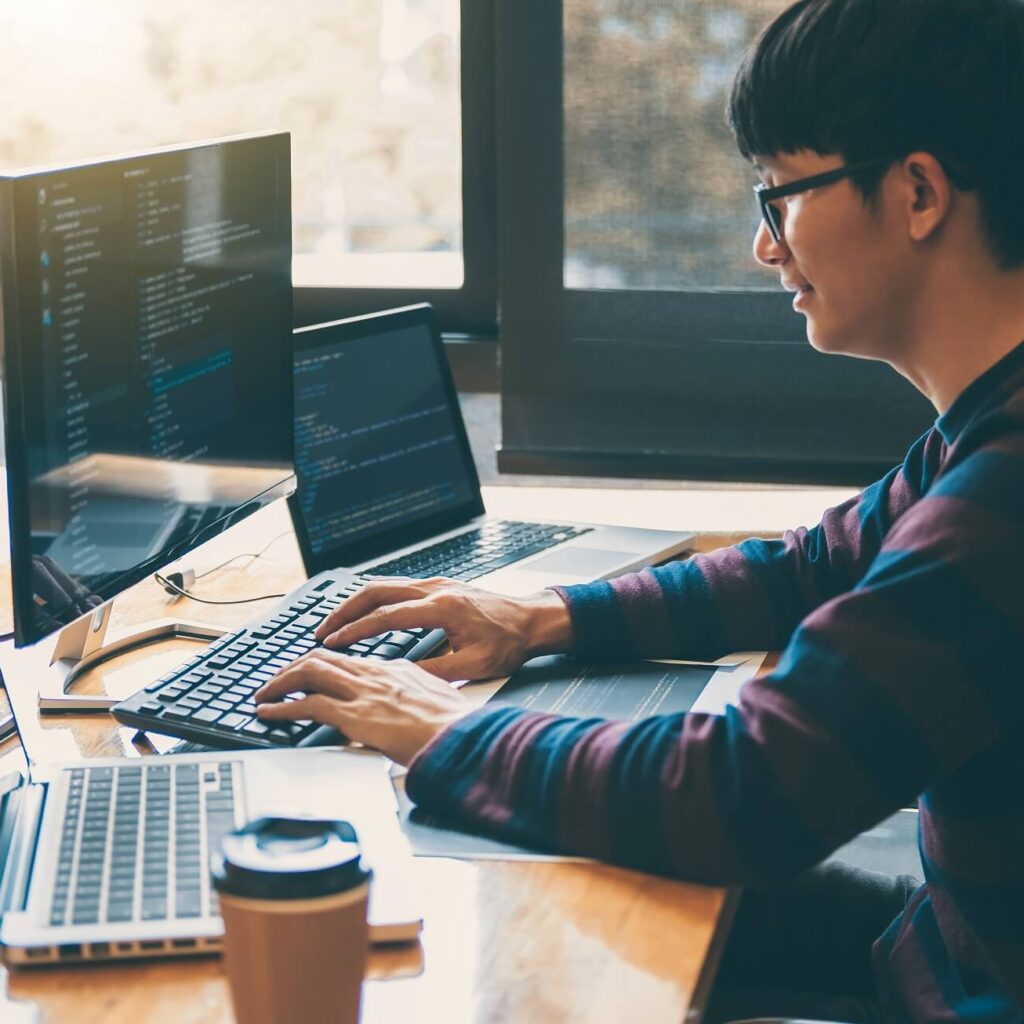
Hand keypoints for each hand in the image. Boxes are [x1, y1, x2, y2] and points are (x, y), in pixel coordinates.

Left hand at [254, 649, 473, 764]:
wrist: (466, 738)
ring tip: (264, 692)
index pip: (351, 660)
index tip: (312, 670)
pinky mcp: (356, 716)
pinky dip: (282, 707)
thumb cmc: (458, 727)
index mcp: (398, 669)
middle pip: (324, 657)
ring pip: (310, 672)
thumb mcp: (438, 701)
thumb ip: (416, 696)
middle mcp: (377, 674)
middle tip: (278, 678)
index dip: (326, 663)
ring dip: (281, 681)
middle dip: (294, 666)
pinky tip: (268, 713)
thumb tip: (406, 706)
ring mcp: (365, 693)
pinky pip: (308, 705)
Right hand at [314, 577, 572, 682]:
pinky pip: (397, 586)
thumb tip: (397, 678)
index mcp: (442, 607)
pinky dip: (374, 598)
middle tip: (321, 631)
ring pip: (384, 585)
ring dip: (356, 602)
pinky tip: (364, 613)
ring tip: (334, 623)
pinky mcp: (440, 586)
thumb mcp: (473, 666)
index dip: (356, 630)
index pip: (387, 616)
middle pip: (376, 591)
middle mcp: (435, 589)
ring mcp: (437, 584)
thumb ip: (434, 671)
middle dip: (344, 610)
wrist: (533, 620)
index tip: (333, 642)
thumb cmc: (510, 642)